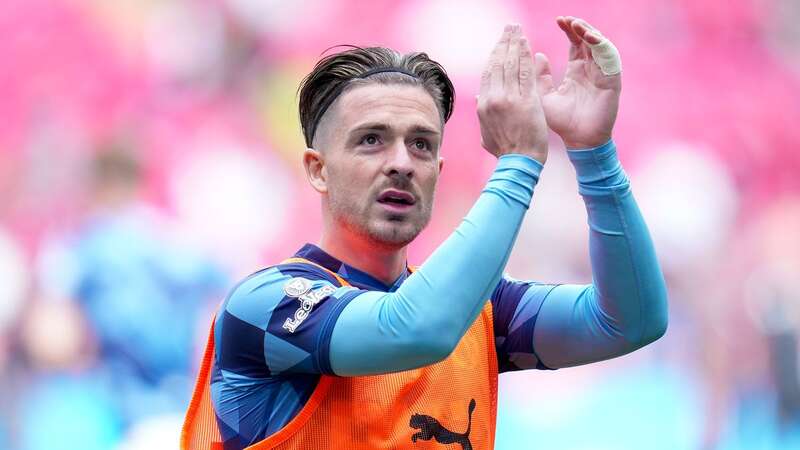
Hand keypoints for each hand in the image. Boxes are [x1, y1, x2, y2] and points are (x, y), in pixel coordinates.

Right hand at [478, 24, 548, 162]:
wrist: (519, 162)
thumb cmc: (505, 151)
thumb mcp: (487, 132)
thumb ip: (484, 112)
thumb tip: (480, 96)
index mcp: (483, 105)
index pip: (488, 73)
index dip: (495, 55)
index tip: (500, 43)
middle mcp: (493, 98)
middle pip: (498, 64)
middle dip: (504, 43)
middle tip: (509, 28)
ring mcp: (509, 99)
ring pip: (510, 64)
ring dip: (515, 44)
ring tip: (517, 30)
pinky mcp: (526, 101)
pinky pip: (525, 72)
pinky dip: (525, 56)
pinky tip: (527, 44)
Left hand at [535, 16, 621, 148]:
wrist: (578, 142)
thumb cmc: (562, 123)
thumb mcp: (544, 97)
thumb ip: (540, 77)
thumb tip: (537, 55)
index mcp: (577, 71)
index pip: (575, 44)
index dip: (569, 30)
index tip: (558, 20)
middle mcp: (591, 70)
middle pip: (589, 40)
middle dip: (580, 27)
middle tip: (568, 19)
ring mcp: (603, 75)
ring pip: (601, 46)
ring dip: (591, 33)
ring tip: (578, 26)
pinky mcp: (612, 81)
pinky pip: (611, 59)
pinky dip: (603, 47)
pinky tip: (591, 39)